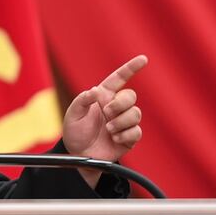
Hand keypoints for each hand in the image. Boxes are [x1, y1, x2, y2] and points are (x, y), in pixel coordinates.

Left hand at [62, 55, 147, 187]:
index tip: (143, 59)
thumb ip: (81, 100)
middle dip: (120, 104)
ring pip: (136, 114)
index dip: (131, 68)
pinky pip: (136, 131)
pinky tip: (114, 139)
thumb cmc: (75, 132)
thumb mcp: (72, 115)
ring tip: (108, 130)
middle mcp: (115, 107)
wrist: (79, 155)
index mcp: (103, 96)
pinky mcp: (129, 137)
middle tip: (107, 114)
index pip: (119, 78)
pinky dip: (125, 135)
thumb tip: (95, 91)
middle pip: (130, 96)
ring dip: (121, 122)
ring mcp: (124, 121)